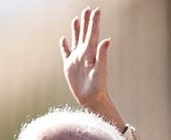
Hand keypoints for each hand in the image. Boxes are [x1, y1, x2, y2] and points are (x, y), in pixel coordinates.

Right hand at [60, 7, 124, 129]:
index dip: (94, 21)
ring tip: (76, 18)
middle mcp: (84, 53)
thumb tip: (107, 40)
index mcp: (91, 52)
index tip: (96, 10)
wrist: (91, 99)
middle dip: (86, 21)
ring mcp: (76, 58)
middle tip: (87, 9)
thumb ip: (102, 55)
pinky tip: (63, 39)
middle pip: (84, 33)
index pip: (93, 33)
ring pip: (75, 39)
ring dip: (76, 29)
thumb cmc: (98, 87)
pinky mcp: (69, 66)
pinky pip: (65, 52)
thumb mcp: (100, 70)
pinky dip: (64, 45)